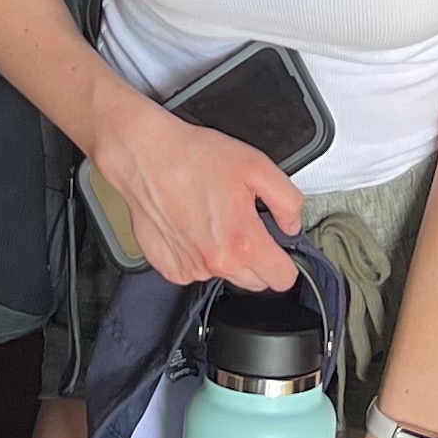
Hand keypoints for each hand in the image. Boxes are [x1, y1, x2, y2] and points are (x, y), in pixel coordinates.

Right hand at [93, 95, 307, 289]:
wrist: (146, 155)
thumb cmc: (193, 157)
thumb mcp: (257, 166)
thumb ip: (287, 201)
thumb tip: (291, 224)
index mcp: (242, 242)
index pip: (283, 279)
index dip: (287, 261)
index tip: (279, 248)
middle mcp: (215, 262)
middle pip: (255, 282)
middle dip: (257, 258)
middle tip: (243, 223)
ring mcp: (190, 268)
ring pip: (225, 276)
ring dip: (226, 256)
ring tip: (213, 218)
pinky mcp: (169, 267)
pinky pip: (195, 272)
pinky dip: (198, 255)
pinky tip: (193, 226)